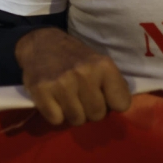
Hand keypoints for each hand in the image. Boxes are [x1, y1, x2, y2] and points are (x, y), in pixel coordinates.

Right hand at [16, 28, 131, 125]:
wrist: (40, 42)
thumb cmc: (75, 56)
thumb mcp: (99, 62)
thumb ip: (113, 84)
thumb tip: (121, 108)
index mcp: (103, 65)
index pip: (122, 104)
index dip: (111, 102)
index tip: (101, 94)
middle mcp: (83, 73)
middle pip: (97, 115)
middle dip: (90, 109)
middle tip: (80, 95)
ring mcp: (61, 83)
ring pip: (76, 120)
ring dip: (72, 112)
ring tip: (66, 97)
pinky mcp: (41, 91)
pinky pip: (56, 120)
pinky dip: (55, 113)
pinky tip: (53, 98)